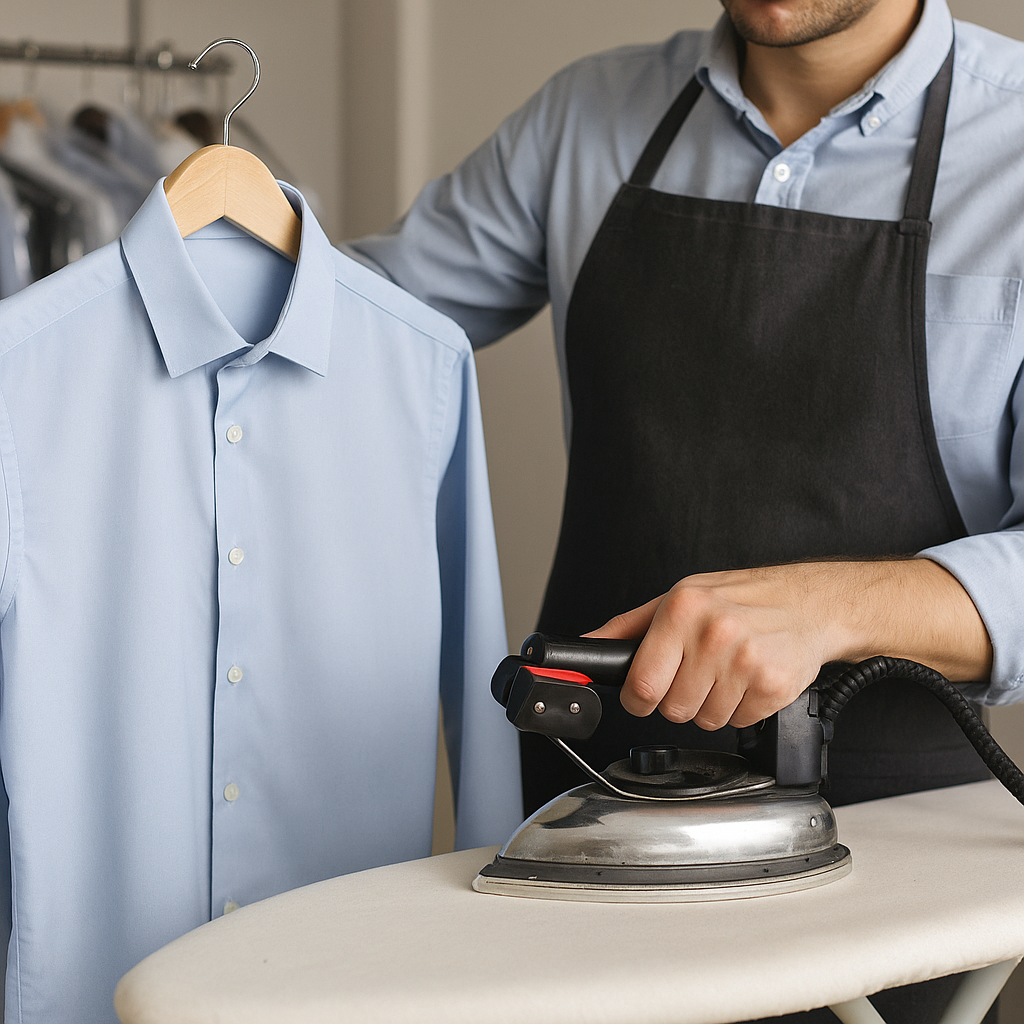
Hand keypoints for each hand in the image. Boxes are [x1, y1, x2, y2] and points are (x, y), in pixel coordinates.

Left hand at [586, 559, 991, 729]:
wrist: (810, 602)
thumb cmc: (740, 598)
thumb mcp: (680, 597)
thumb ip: (629, 626)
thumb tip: (586, 646)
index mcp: (682, 608)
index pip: (641, 684)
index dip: (639, 698)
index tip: (644, 695)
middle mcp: (713, 632)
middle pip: (672, 709)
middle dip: (680, 700)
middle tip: (699, 673)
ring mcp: (746, 659)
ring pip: (705, 720)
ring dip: (713, 705)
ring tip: (728, 672)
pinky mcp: (773, 684)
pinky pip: (739, 722)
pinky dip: (743, 709)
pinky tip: (751, 679)